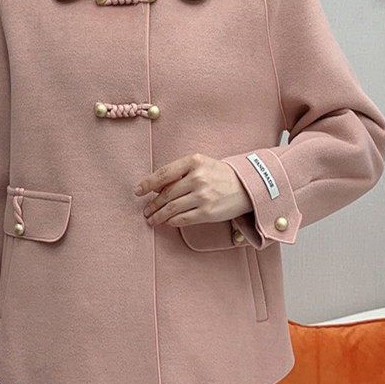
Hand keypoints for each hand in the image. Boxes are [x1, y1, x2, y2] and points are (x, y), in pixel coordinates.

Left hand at [134, 153, 252, 226]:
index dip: (147, 184)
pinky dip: (172, 221)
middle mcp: (197, 178)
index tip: (138, 191)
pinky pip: (183, 219)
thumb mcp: (201, 165)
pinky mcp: (208, 212)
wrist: (247, 186)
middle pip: (166, 194)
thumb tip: (155, 187)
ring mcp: (203, 196)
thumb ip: (179, 173)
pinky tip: (168, 222)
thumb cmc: (219, 175)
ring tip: (152, 219)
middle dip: (152, 204)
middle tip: (145, 210)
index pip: (163, 174)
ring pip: (171, 208)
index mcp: (194, 162)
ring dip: (158, 216)